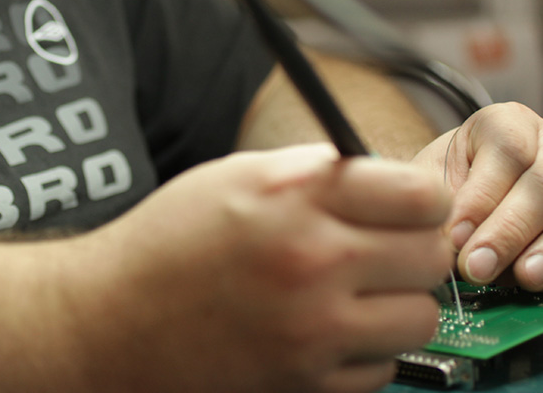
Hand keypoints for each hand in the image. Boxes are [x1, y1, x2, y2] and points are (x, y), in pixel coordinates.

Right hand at [86, 144, 453, 392]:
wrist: (111, 322)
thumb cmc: (167, 243)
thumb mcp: (234, 177)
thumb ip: (311, 171)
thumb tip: (377, 173)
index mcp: (296, 198)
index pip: (419, 194)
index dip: (421, 199)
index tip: (409, 207)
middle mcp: (312, 260)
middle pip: (431, 255)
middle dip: (416, 248)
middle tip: (387, 249)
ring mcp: (312, 329)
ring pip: (420, 317)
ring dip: (398, 305)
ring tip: (359, 294)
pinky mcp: (306, 383)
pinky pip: (382, 368)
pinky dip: (365, 352)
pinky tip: (328, 331)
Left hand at [412, 102, 542, 291]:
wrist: (465, 195)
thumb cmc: (447, 183)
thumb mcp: (433, 181)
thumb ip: (442, 203)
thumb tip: (451, 243)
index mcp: (507, 122)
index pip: (507, 152)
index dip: (482, 198)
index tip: (454, 237)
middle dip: (512, 231)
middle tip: (480, 267)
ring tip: (527, 278)